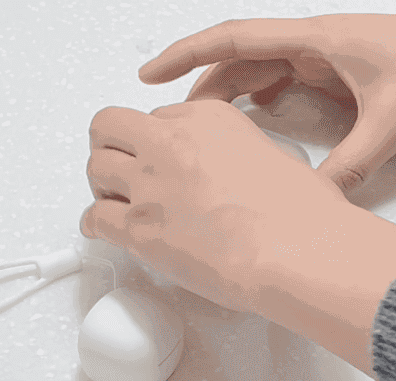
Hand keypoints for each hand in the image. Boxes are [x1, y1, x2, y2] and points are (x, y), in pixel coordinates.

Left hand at [79, 99, 349, 313]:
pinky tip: (101, 229)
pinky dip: (94, 224)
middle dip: (110, 145)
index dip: (156, 140)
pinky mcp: (139, 228)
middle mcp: (172, 142)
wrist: (296, 249)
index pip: (159, 116)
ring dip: (102, 184)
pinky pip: (95, 217)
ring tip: (114, 199)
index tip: (159, 155)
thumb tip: (235, 177)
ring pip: (95, 168)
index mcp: (207, 118)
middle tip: (119, 164)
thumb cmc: (301, 212)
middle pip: (111, 126)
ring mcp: (151, 184)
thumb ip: (240, 157)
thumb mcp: (276, 156)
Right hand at [138, 14, 395, 192]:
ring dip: (233, 98)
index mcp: (318, 40)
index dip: (187, 54)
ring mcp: (328, 59)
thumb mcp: (395, 121)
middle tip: (175, 128)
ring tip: (206, 133)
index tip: (150, 73)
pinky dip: (266, 103)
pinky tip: (259, 125)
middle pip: (242, 61)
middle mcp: (316, 45)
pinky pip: (289, 85)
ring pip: (263, 73)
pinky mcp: (342, 76)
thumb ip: (354, 162)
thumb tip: (319, 201)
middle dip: (204, 89)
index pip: (236, 39)